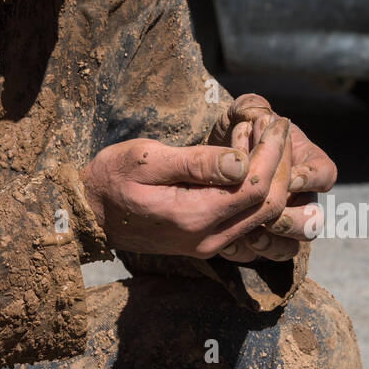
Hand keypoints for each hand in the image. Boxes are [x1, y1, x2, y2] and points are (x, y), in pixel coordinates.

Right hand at [79, 120, 293, 258]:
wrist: (89, 213)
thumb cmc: (112, 178)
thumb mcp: (146, 160)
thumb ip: (195, 163)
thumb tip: (241, 161)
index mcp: (193, 216)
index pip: (253, 188)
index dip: (272, 154)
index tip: (275, 122)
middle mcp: (208, 239)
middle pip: (267, 206)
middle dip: (280, 164)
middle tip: (277, 128)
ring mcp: (209, 245)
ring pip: (263, 218)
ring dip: (274, 180)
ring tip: (269, 143)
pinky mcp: (207, 242)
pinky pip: (249, 224)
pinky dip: (260, 195)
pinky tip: (254, 168)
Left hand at [209, 94, 336, 263]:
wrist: (211, 156)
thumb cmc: (235, 129)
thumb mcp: (242, 112)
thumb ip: (252, 107)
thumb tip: (260, 118)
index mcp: (306, 165)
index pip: (325, 174)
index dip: (312, 179)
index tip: (291, 177)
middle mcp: (299, 198)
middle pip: (313, 222)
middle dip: (294, 221)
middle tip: (271, 217)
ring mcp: (278, 223)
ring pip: (289, 248)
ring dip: (273, 244)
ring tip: (250, 235)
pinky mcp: (252, 240)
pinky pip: (257, 258)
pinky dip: (244, 252)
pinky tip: (228, 241)